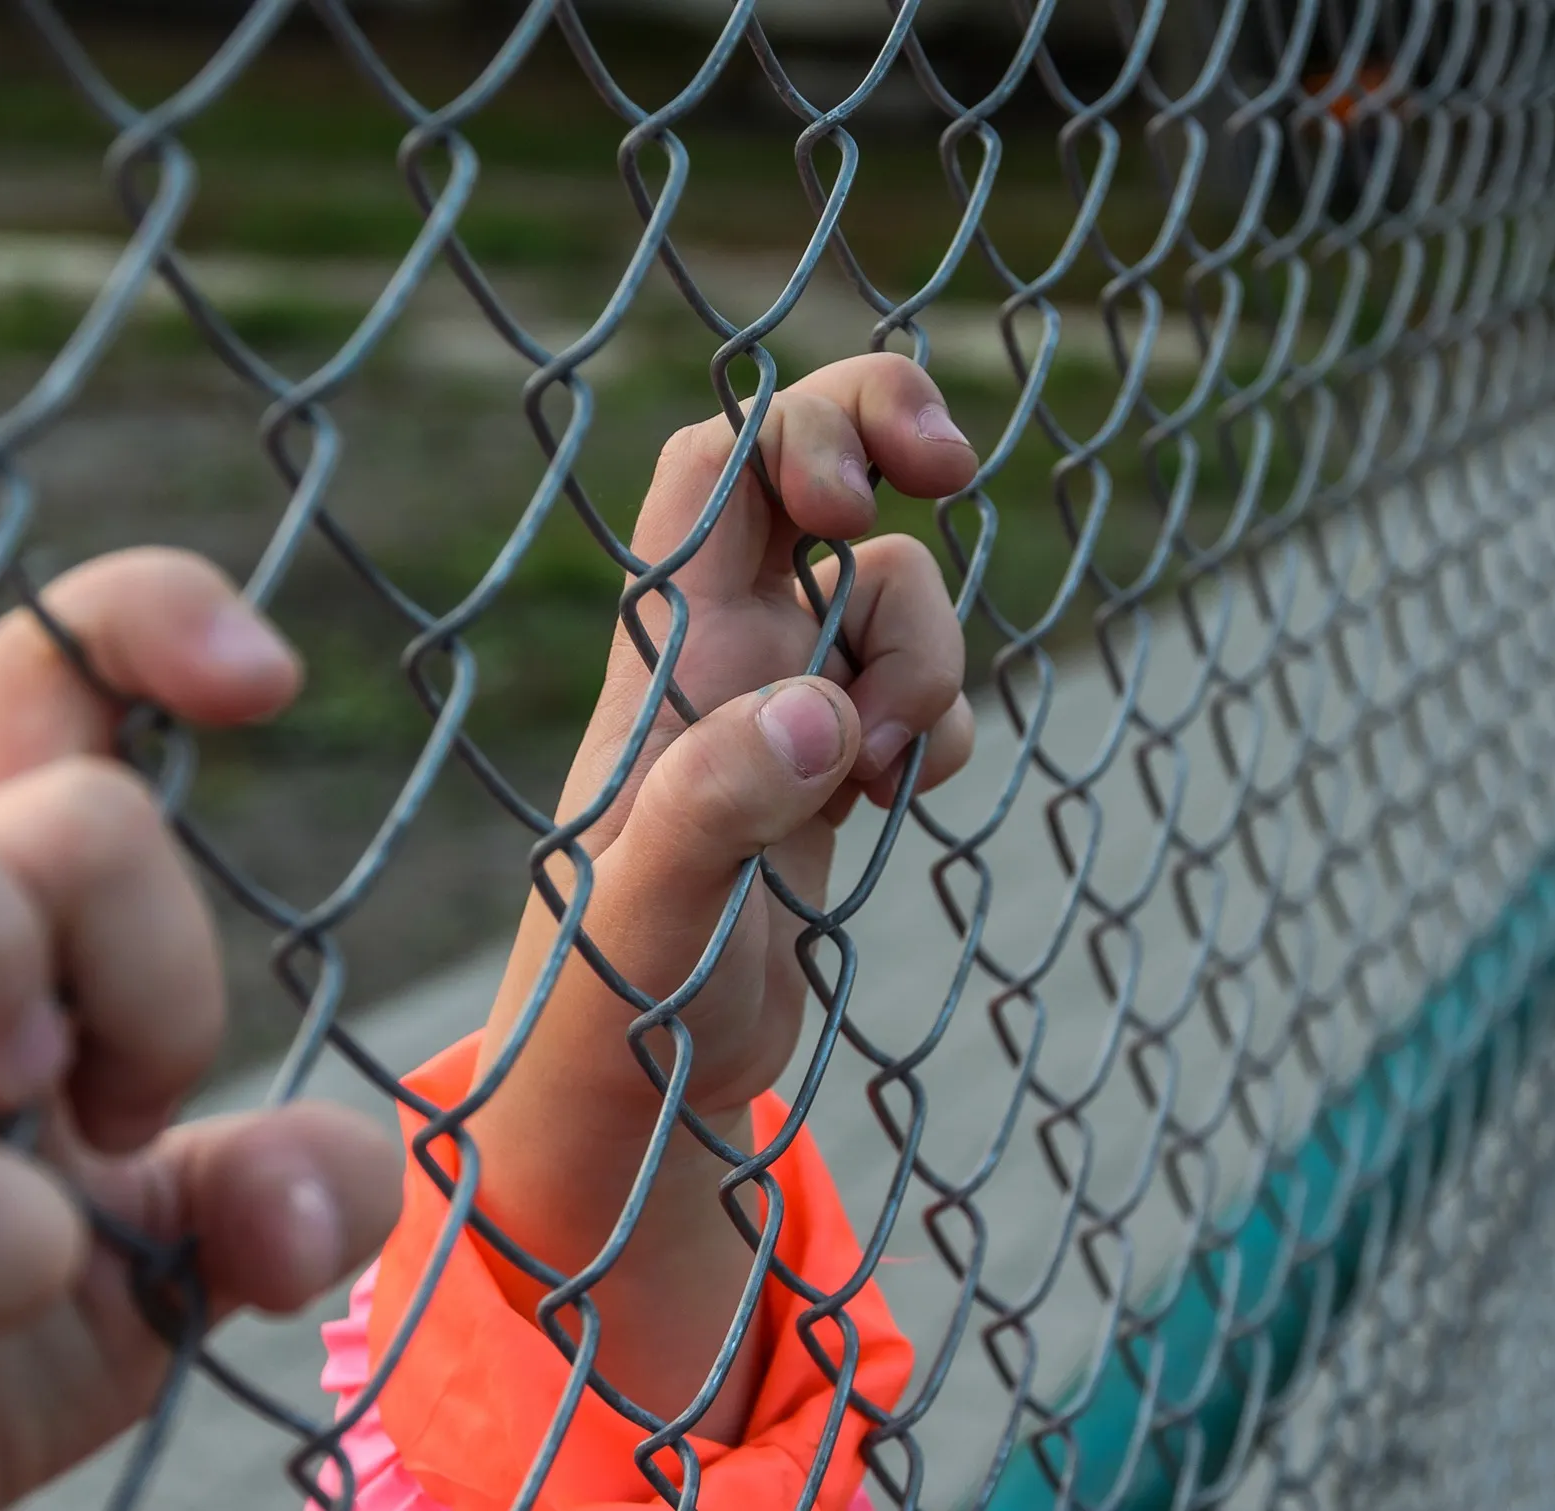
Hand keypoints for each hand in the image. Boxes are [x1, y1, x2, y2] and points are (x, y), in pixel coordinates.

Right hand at [0, 550, 400, 1510]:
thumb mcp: (189, 1251)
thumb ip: (293, 1190)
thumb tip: (316, 1187)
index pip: (39, 683)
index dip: (144, 615)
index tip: (266, 678)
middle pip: (31, 790)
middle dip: (151, 936)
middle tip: (129, 1097)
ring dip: (3, 963)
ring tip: (42, 1113)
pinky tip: (26, 1276)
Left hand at [468, 354, 979, 1434]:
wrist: (631, 1106)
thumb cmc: (607, 1018)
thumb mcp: (650, 917)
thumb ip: (716, 810)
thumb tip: (820, 712)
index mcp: (670, 660)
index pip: (713, 467)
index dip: (797, 430)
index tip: (863, 498)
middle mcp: (724, 663)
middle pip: (808, 473)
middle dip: (885, 434)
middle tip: (947, 467)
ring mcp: (781, 717)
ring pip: (888, 597)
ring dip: (929, 656)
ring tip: (886, 776)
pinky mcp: (828, 781)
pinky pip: (915, 697)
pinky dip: (944, 726)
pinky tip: (901, 803)